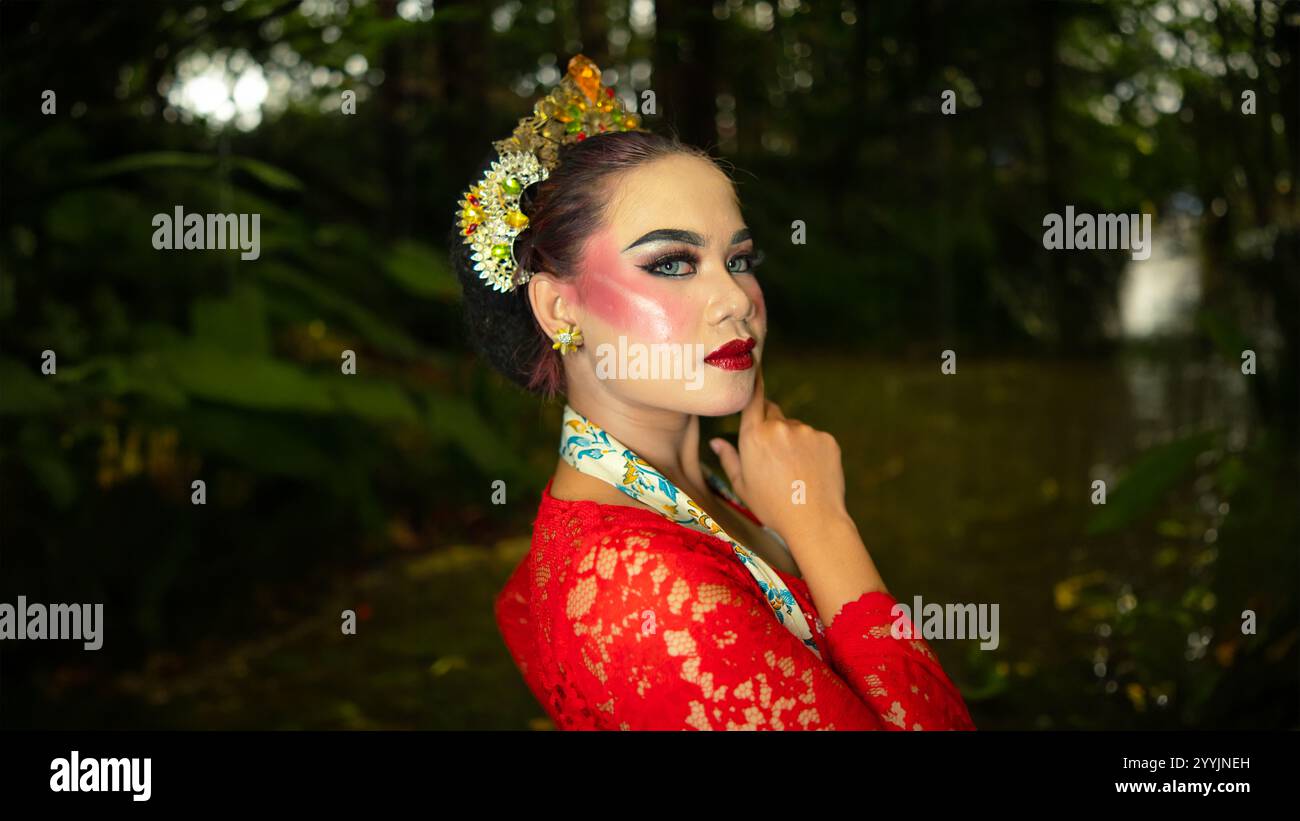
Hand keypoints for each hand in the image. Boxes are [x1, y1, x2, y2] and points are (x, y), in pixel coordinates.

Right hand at [709, 367, 849, 543]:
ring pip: (794, 428)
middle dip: (769, 424)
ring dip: (792, 441)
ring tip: (794, 472)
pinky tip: (810, 472)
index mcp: (753, 436)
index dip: (753, 379)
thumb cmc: (772, 507)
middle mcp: (779, 427)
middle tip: (772, 455)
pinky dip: (811, 450)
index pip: (752, 397)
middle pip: (772, 412)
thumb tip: (716, 442)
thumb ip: (729, 459)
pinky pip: (814, 438)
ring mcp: (805, 431)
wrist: (814, 521)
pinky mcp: (826, 439)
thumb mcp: (742, 486)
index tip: (754, 359)